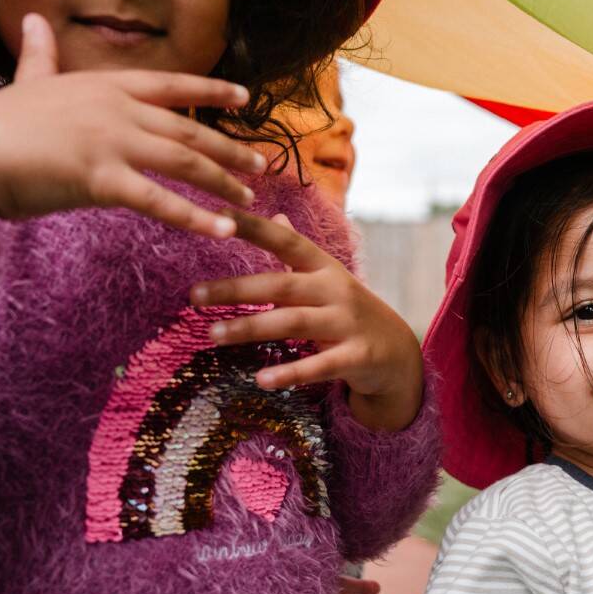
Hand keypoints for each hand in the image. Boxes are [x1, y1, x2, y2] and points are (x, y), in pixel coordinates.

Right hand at [0, 13, 262, 242]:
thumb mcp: (27, 82)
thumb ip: (40, 56)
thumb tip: (33, 19)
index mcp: (103, 85)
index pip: (171, 85)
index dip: (211, 91)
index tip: (245, 98)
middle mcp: (115, 109)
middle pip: (189, 130)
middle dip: (230, 149)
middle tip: (262, 166)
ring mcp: (110, 142)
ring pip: (184, 164)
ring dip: (223, 184)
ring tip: (250, 202)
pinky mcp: (101, 179)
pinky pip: (160, 202)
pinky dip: (196, 217)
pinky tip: (225, 230)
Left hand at [191, 211, 424, 430]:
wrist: (398, 352)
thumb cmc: (349, 312)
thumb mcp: (328, 278)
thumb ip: (298, 251)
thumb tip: (274, 213)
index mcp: (324, 267)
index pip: (286, 241)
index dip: (254, 227)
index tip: (219, 216)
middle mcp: (336, 290)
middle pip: (281, 285)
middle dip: (236, 289)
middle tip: (194, 296)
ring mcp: (348, 323)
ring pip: (293, 323)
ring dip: (251, 327)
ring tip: (214, 334)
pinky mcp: (356, 357)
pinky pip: (319, 366)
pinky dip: (290, 373)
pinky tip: (260, 380)